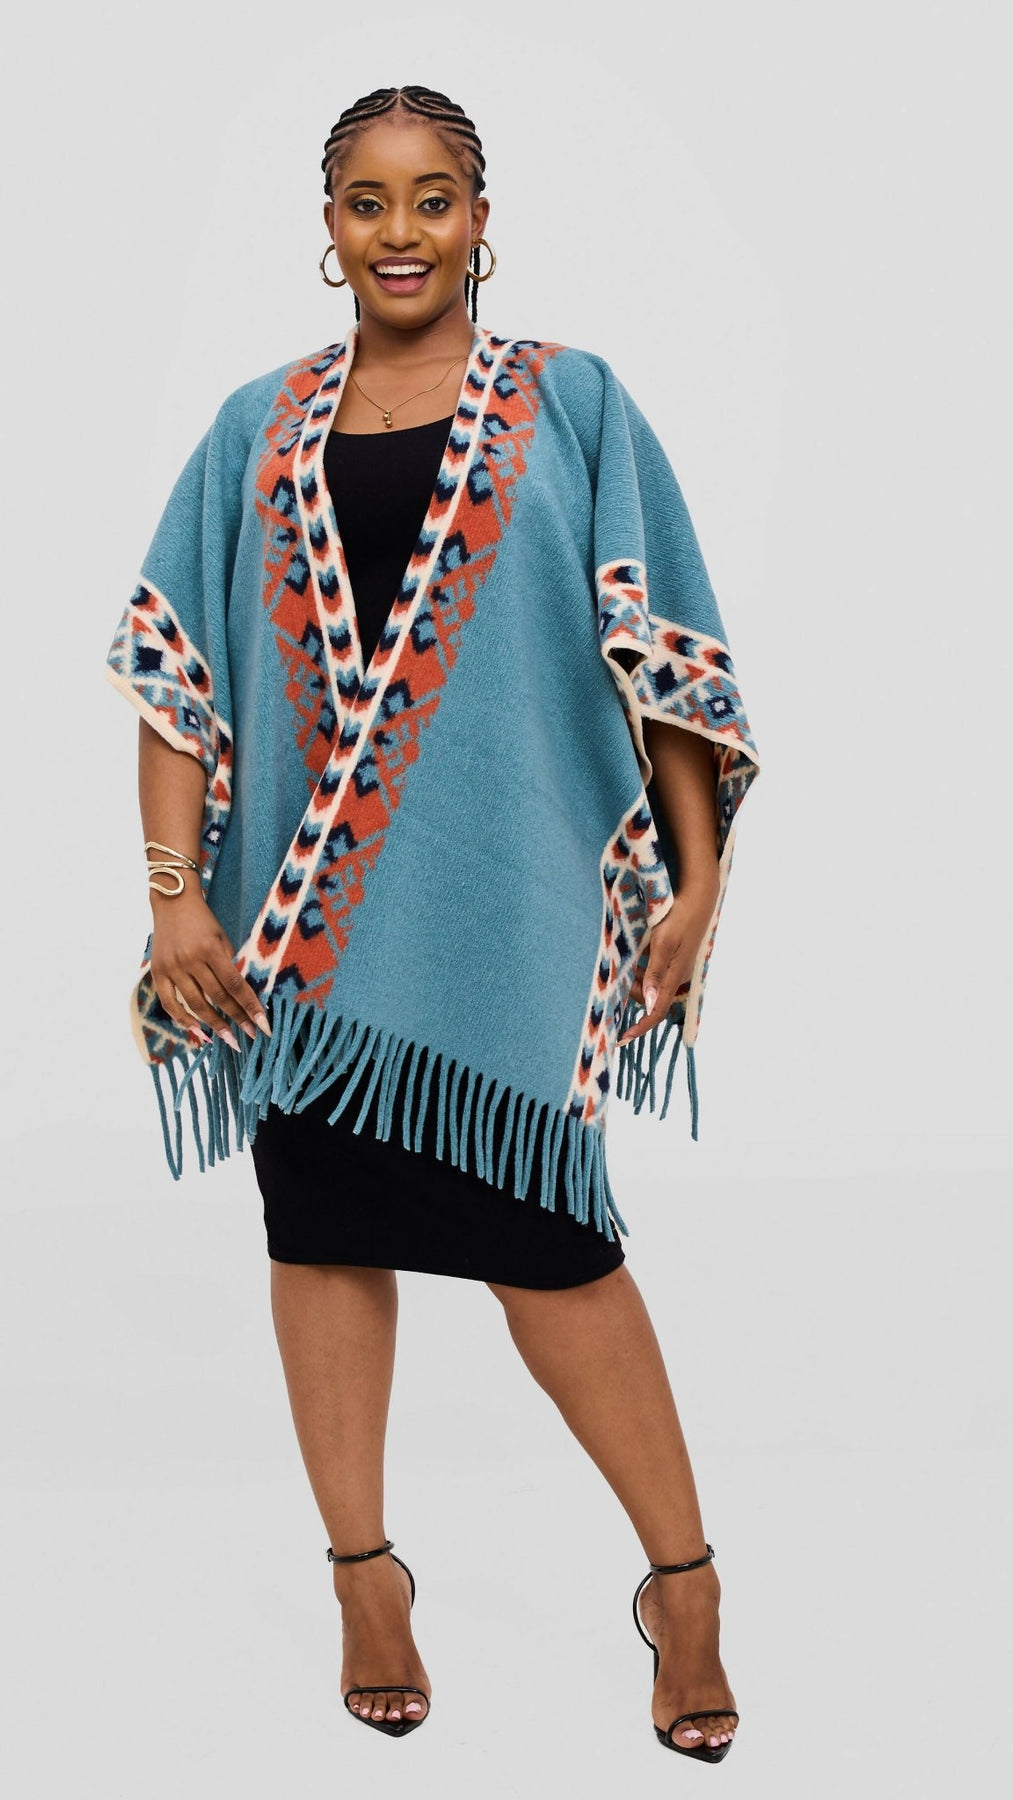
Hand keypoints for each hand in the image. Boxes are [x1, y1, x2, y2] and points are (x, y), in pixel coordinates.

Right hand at [149, 891, 270, 1049]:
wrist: (172, 902)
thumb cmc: (203, 920)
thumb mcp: (222, 937)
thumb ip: (230, 964)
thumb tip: (244, 996)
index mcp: (209, 948)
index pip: (234, 984)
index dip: (249, 1006)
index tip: (263, 1025)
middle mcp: (189, 959)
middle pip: (216, 997)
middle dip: (236, 1018)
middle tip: (251, 1035)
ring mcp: (171, 967)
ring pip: (195, 1004)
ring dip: (213, 1025)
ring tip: (229, 1039)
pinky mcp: (157, 972)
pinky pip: (170, 1003)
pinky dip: (183, 1020)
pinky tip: (198, 1032)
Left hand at [617, 875, 719, 1046]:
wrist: (698, 896)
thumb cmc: (680, 916)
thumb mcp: (663, 942)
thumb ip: (655, 972)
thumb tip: (650, 1002)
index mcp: (675, 976)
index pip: (657, 1011)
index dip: (641, 1026)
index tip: (622, 1038)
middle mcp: (677, 976)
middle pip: (650, 998)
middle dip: (633, 993)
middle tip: (615, 977)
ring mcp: (676, 966)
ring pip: (651, 984)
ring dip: (635, 979)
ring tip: (622, 963)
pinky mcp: (674, 956)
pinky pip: (653, 971)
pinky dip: (640, 969)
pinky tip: (632, 954)